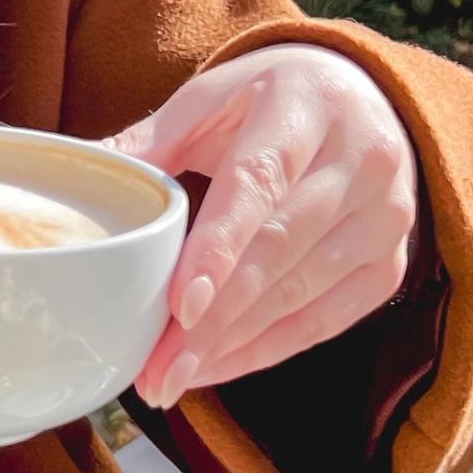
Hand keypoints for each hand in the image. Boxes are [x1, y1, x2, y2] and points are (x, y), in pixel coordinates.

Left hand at [109, 44, 418, 410]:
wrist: (364, 95)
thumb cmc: (271, 98)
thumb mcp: (212, 96)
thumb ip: (152, 138)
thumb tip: (82, 167)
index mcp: (305, 108)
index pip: (259, 184)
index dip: (220, 248)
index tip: (181, 305)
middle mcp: (361, 163)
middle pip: (279, 250)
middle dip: (215, 319)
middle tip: (156, 368)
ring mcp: (385, 218)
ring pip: (304, 293)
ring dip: (234, 344)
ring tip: (171, 378)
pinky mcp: (389, 263)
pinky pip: (327, 319)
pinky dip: (269, 349)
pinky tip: (217, 367)